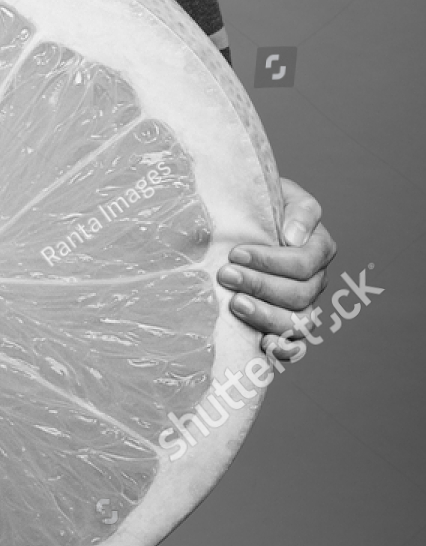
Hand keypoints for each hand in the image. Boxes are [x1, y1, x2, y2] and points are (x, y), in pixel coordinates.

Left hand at [217, 177, 336, 338]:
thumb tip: (295, 236)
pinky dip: (284, 350)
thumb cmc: (260, 204)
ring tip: (235, 304)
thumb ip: (299, 210)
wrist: (238, 221)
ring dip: (266, 316)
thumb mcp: (282, 194)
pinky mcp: (284, 324)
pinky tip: (264, 345)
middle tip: (226, 275)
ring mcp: (302, 305)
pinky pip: (295, 347)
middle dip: (260, 286)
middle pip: (300, 295)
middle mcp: (315, 279)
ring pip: (299, 323)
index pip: (305, 264)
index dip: (271, 262)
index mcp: (319, 247)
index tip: (236, 253)